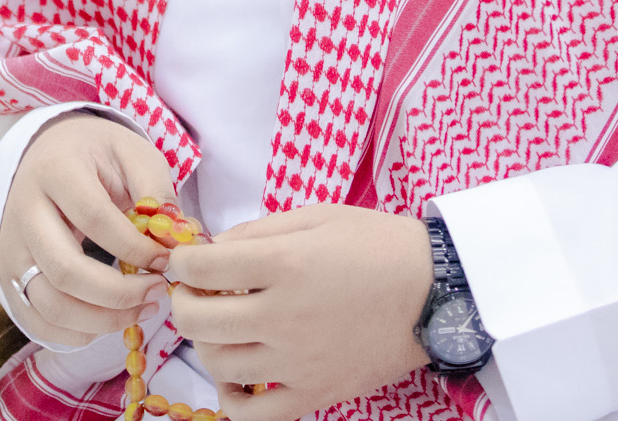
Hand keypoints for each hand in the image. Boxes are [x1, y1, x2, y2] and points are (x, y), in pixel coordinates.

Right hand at [0, 113, 180, 346]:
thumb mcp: (135, 154)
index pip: (94, 219)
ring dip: (102, 319)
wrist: (50, 152)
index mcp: (55, 170)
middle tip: (156, 292)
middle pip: (65, 270)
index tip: (167, 260)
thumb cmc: (99, 155)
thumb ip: (157, 192)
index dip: (136, 248)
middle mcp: (23, 210)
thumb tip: (175, 243)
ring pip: (49, 304)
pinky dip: (75, 333)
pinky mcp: (9, 275)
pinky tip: (108, 318)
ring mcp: (11, 247)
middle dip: (119, 294)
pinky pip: (36, 321)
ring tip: (140, 309)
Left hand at [166, 203, 432, 420]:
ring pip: (217, 363)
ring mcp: (299, 360)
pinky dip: (230, 398)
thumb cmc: (378, 246)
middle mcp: (285, 315)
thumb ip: (258, 230)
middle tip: (194, 293)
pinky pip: (254, 414)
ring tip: (221, 326)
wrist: (436, 293)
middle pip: (197, 320)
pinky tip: (235, 374)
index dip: (181, 261)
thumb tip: (212, 249)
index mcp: (285, 263)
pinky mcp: (316, 393)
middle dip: (182, 302)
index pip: (201, 268)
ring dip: (205, 342)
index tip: (185, 261)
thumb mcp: (317, 217)